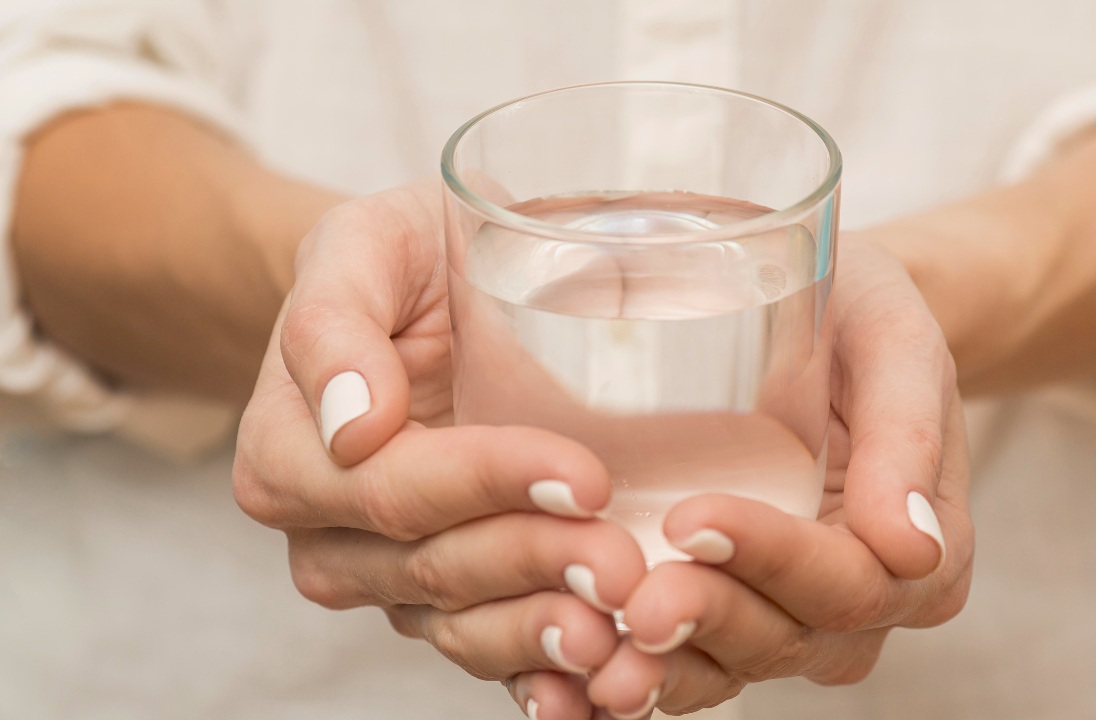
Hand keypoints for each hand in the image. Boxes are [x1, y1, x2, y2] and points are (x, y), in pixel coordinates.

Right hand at [232, 183, 647, 692]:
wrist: (428, 290)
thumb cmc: (399, 260)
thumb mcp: (362, 245)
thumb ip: (333, 322)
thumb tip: (352, 425)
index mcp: (292, 455)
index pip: (396, 488)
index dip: (489, 486)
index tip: (584, 475)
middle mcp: (331, 533)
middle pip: (436, 566)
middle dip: (535, 565)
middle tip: (624, 564)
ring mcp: (391, 577)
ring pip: (464, 624)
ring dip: (545, 634)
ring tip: (622, 632)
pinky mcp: (450, 599)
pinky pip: (489, 653)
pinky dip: (542, 676)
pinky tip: (599, 687)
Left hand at [506, 238, 972, 718]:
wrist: (827, 321)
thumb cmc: (864, 318)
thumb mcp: (897, 346)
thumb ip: (907, 435)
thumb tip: (912, 548)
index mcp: (922, 555)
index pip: (849, 581)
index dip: (773, 560)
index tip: (692, 520)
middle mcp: (861, 604)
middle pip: (789, 637)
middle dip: (710, 619)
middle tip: (635, 602)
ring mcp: (795, 617)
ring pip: (735, 663)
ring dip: (668, 667)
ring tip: (597, 653)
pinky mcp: (735, 612)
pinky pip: (694, 661)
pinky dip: (645, 670)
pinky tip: (582, 674)